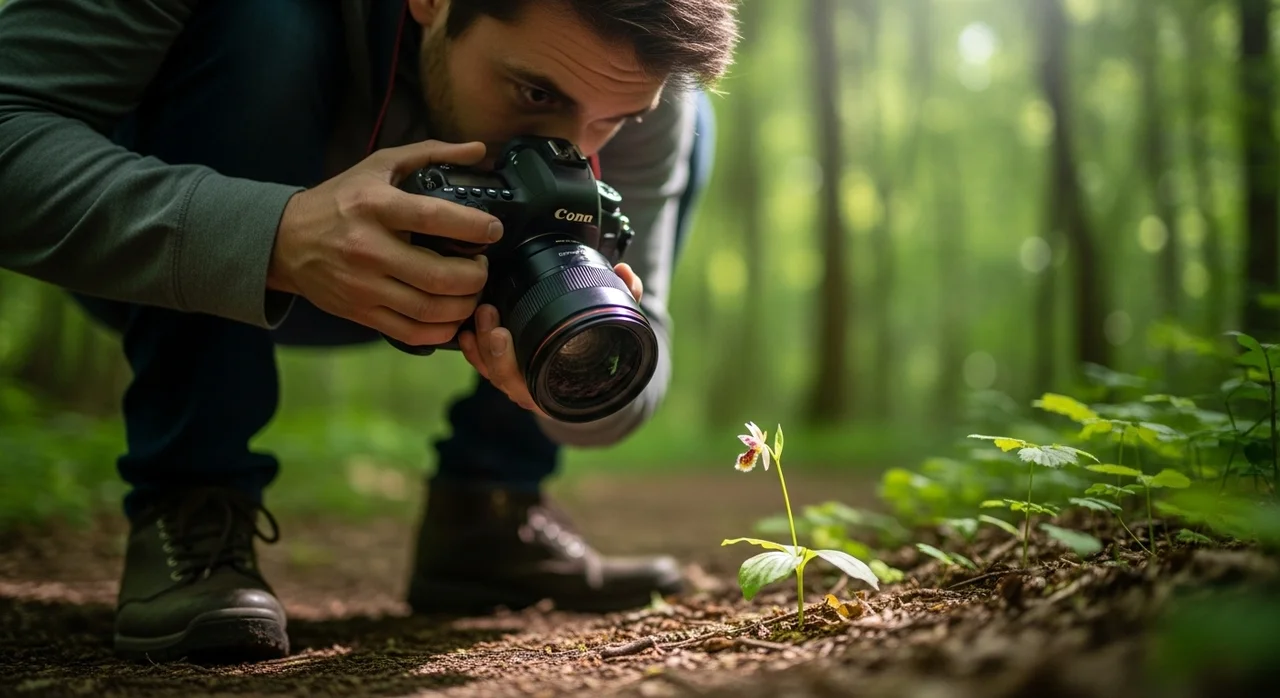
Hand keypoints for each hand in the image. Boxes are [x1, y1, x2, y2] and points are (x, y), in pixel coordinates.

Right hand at [267, 140, 503, 345]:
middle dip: (476, 275)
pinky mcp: (361, 313)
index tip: (493, 229)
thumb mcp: (378, 166)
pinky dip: (442, 331)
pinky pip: (412, 333)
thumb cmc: (338, 201)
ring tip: (471, 290)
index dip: (472, 227)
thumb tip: (478, 149)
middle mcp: (368, 248)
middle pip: (438, 275)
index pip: (432, 218)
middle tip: (482, 264)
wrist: (285, 241)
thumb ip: (430, 153)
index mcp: (374, 206)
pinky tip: (451, 315)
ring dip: (464, 304)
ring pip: (429, 309)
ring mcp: (364, 285)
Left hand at [459, 263, 643, 415]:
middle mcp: (534, 392)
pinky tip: (466, 329)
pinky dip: (473, 348)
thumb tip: (625, 272)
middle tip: (487, 316)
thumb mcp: (618, 332)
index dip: (506, 362)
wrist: (598, 380)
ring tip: (481, 312)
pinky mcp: (506, 372)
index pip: (523, 385)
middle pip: (500, 376)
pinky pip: (483, 365)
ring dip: (478, 342)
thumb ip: (625, 302)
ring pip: (489, 370)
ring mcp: (518, 384)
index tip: (501, 334)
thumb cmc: (606, 358)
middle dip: (488, 347)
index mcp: (557, 392)